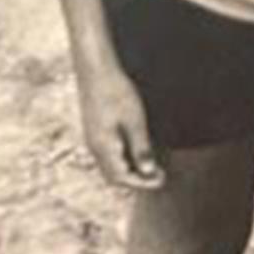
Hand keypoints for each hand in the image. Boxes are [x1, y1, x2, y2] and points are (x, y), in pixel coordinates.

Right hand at [70, 57, 162, 190]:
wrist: (96, 71)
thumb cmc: (117, 93)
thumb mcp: (135, 121)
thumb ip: (141, 148)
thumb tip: (148, 172)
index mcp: (103, 147)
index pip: (121, 178)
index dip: (142, 183)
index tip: (162, 180)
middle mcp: (94, 147)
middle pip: (113, 176)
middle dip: (136, 180)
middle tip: (159, 176)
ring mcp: (91, 139)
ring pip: (109, 166)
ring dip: (130, 170)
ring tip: (152, 166)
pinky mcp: (93, 131)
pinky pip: (107, 155)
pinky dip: (123, 159)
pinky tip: (137, 151)